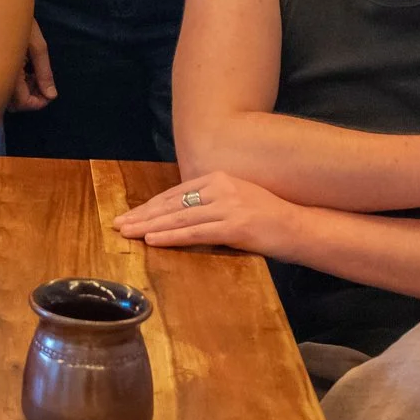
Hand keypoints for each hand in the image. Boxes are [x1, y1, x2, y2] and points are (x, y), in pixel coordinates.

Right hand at [8, 22, 56, 110]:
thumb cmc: (18, 21)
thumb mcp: (37, 45)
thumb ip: (44, 72)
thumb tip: (51, 95)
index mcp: (9, 72)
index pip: (22, 102)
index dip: (38, 102)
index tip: (49, 92)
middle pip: (13, 104)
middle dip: (31, 98)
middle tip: (42, 83)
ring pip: (6, 96)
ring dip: (23, 92)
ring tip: (33, 74)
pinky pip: (2, 85)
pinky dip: (15, 84)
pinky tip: (23, 70)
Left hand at [114, 171, 297, 256]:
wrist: (301, 228)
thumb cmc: (269, 219)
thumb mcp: (237, 201)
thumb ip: (211, 204)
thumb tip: (181, 217)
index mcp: (219, 178)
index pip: (175, 194)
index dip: (150, 206)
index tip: (130, 215)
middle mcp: (221, 187)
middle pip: (172, 204)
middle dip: (143, 215)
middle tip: (119, 224)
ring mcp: (228, 205)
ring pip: (179, 218)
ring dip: (150, 227)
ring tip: (128, 233)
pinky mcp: (235, 225)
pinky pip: (195, 232)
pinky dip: (171, 237)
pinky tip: (153, 240)